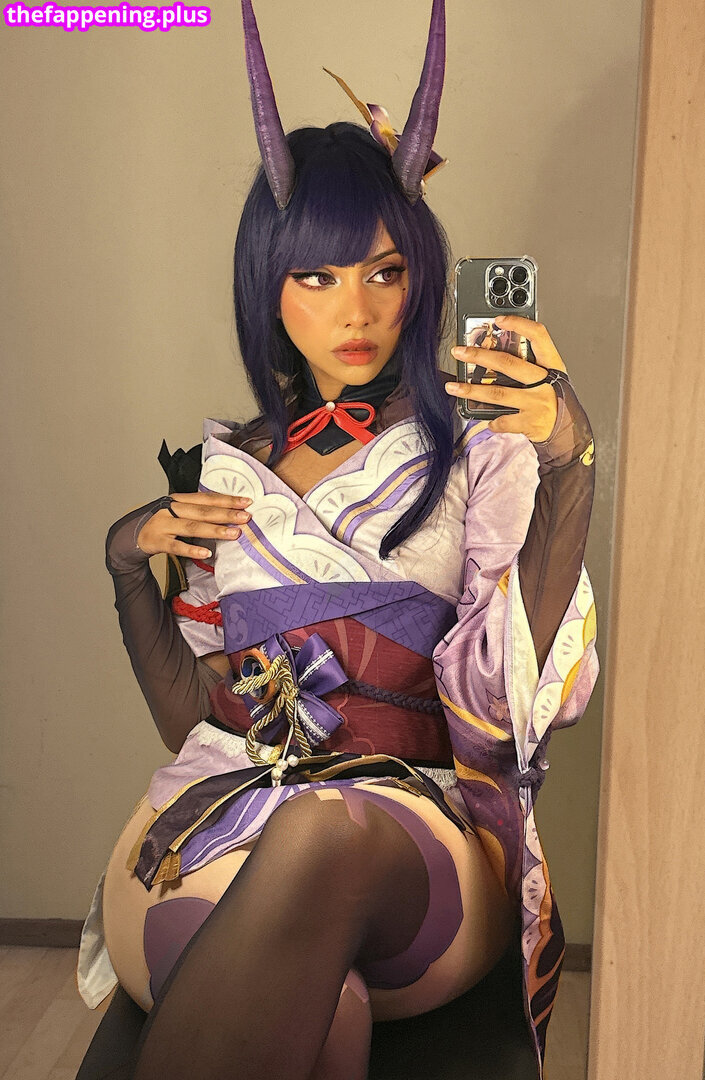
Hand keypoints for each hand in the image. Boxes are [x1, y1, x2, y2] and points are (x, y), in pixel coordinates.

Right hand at [137, 492, 251, 560]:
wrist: (131, 534)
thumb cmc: (161, 522)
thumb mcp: (178, 512)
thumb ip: (199, 512)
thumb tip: (229, 513)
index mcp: (179, 500)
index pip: (206, 498)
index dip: (227, 499)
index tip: (246, 502)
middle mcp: (171, 509)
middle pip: (202, 511)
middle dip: (226, 513)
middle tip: (245, 517)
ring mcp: (163, 524)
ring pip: (192, 526)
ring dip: (215, 530)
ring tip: (233, 533)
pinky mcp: (157, 541)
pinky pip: (176, 546)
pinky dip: (192, 549)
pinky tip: (206, 552)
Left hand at [447, 315, 566, 441]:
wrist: (571, 431)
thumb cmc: (556, 400)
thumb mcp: (552, 377)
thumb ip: (532, 365)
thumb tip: (497, 352)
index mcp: (552, 365)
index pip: (539, 336)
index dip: (519, 324)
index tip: (498, 320)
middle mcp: (545, 381)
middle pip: (508, 363)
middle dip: (479, 356)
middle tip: (459, 352)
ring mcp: (537, 402)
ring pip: (498, 393)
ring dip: (472, 390)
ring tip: (453, 387)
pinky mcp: (530, 422)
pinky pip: (503, 420)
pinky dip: (491, 420)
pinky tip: (485, 419)